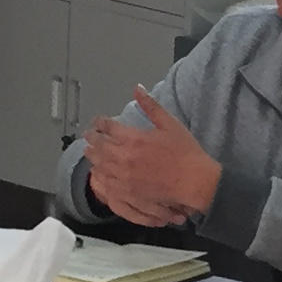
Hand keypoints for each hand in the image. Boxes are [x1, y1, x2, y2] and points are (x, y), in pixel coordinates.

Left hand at [82, 89, 221, 224]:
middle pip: (99, 145)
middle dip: (91, 138)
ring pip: (99, 164)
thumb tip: (137, 89)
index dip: (100, 122)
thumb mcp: (170, 124)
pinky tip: (98, 172)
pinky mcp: (127, 191)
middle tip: (87, 135)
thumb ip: (151, 106)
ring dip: (92, 155)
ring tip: (89, 151)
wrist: (194, 182)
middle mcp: (125, 156)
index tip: (97, 121)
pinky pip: (106, 182)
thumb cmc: (185, 153)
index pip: (108, 127)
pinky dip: (99, 174)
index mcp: (134, 138)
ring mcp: (124, 176)